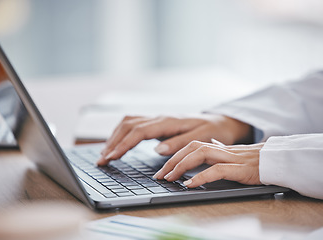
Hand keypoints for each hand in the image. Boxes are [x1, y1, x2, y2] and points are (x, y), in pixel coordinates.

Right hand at [97, 114, 251, 164]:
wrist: (222, 122)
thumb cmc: (213, 131)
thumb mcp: (200, 139)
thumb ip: (178, 143)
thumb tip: (157, 150)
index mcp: (168, 122)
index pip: (138, 132)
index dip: (123, 145)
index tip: (111, 157)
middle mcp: (159, 118)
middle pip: (128, 125)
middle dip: (112, 142)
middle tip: (101, 160)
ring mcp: (157, 119)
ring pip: (128, 122)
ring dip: (114, 136)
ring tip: (105, 153)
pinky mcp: (157, 123)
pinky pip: (134, 124)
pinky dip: (121, 133)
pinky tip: (118, 143)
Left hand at [153, 141, 263, 186]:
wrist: (279, 159)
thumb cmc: (256, 159)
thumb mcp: (234, 152)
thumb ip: (220, 148)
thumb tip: (209, 142)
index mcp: (218, 146)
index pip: (190, 146)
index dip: (174, 156)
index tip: (162, 169)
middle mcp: (221, 149)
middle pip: (191, 148)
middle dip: (172, 160)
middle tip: (159, 175)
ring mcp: (230, 157)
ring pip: (200, 154)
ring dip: (181, 166)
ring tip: (169, 178)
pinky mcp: (239, 168)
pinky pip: (216, 170)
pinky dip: (200, 176)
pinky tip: (189, 184)